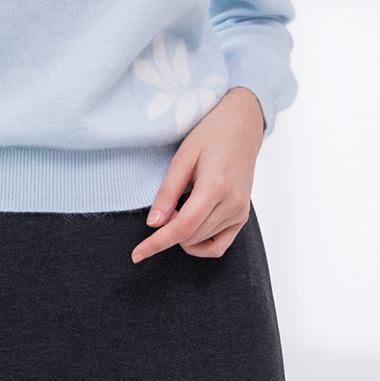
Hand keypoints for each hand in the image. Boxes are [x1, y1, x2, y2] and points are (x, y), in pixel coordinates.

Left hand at [132, 86, 264, 262]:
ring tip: (181, 203)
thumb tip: (153, 224)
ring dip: (183, 233)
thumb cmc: (210, 134)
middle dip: (168, 230)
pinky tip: (190, 225)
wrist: (242, 125)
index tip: (137, 254)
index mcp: (216, 186)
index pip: (182, 227)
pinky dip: (200, 243)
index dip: (157, 243)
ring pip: (202, 242)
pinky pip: (219, 245)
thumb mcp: (183, 156)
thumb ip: (168, 191)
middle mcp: (232, 204)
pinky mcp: (242, 216)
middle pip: (190, 237)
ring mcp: (240, 212)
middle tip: (165, 204)